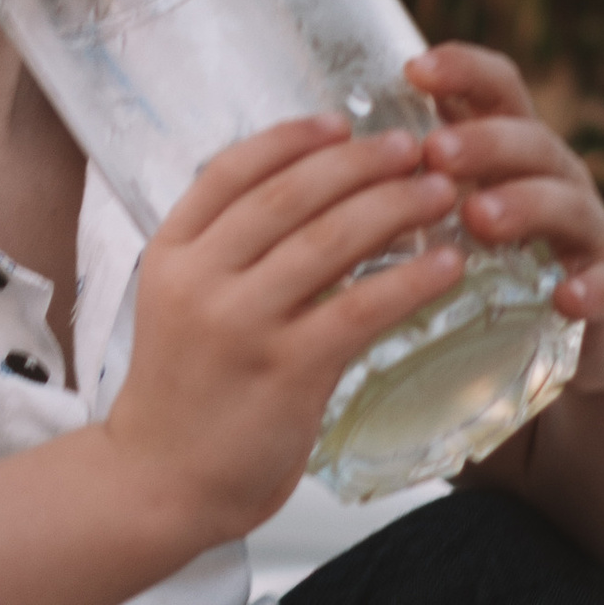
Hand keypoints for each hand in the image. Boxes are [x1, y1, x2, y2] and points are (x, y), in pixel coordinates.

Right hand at [107, 117, 461, 544]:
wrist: (157, 482)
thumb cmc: (183, 394)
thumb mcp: (180, 306)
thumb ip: (225, 257)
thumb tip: (309, 204)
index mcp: (170, 253)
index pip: (229, 170)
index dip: (290, 137)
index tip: (340, 121)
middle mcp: (201, 278)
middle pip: (290, 193)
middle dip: (359, 162)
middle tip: (411, 145)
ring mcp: (242, 323)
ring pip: (330, 240)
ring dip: (395, 206)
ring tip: (441, 191)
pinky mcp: (286, 370)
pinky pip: (359, 308)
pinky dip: (409, 279)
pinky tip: (447, 264)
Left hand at [405, 44, 603, 384]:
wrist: (602, 318)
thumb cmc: (503, 252)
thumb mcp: (462, 203)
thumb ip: (412, 176)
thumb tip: (311, 153)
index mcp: (510, 147)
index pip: (495, 88)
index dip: (461, 70)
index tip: (413, 67)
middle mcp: (553, 175)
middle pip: (528, 138)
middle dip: (482, 140)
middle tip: (434, 151)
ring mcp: (587, 229)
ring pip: (565, 202)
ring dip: (525, 204)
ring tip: (479, 217)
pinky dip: (590, 288)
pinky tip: (567, 297)